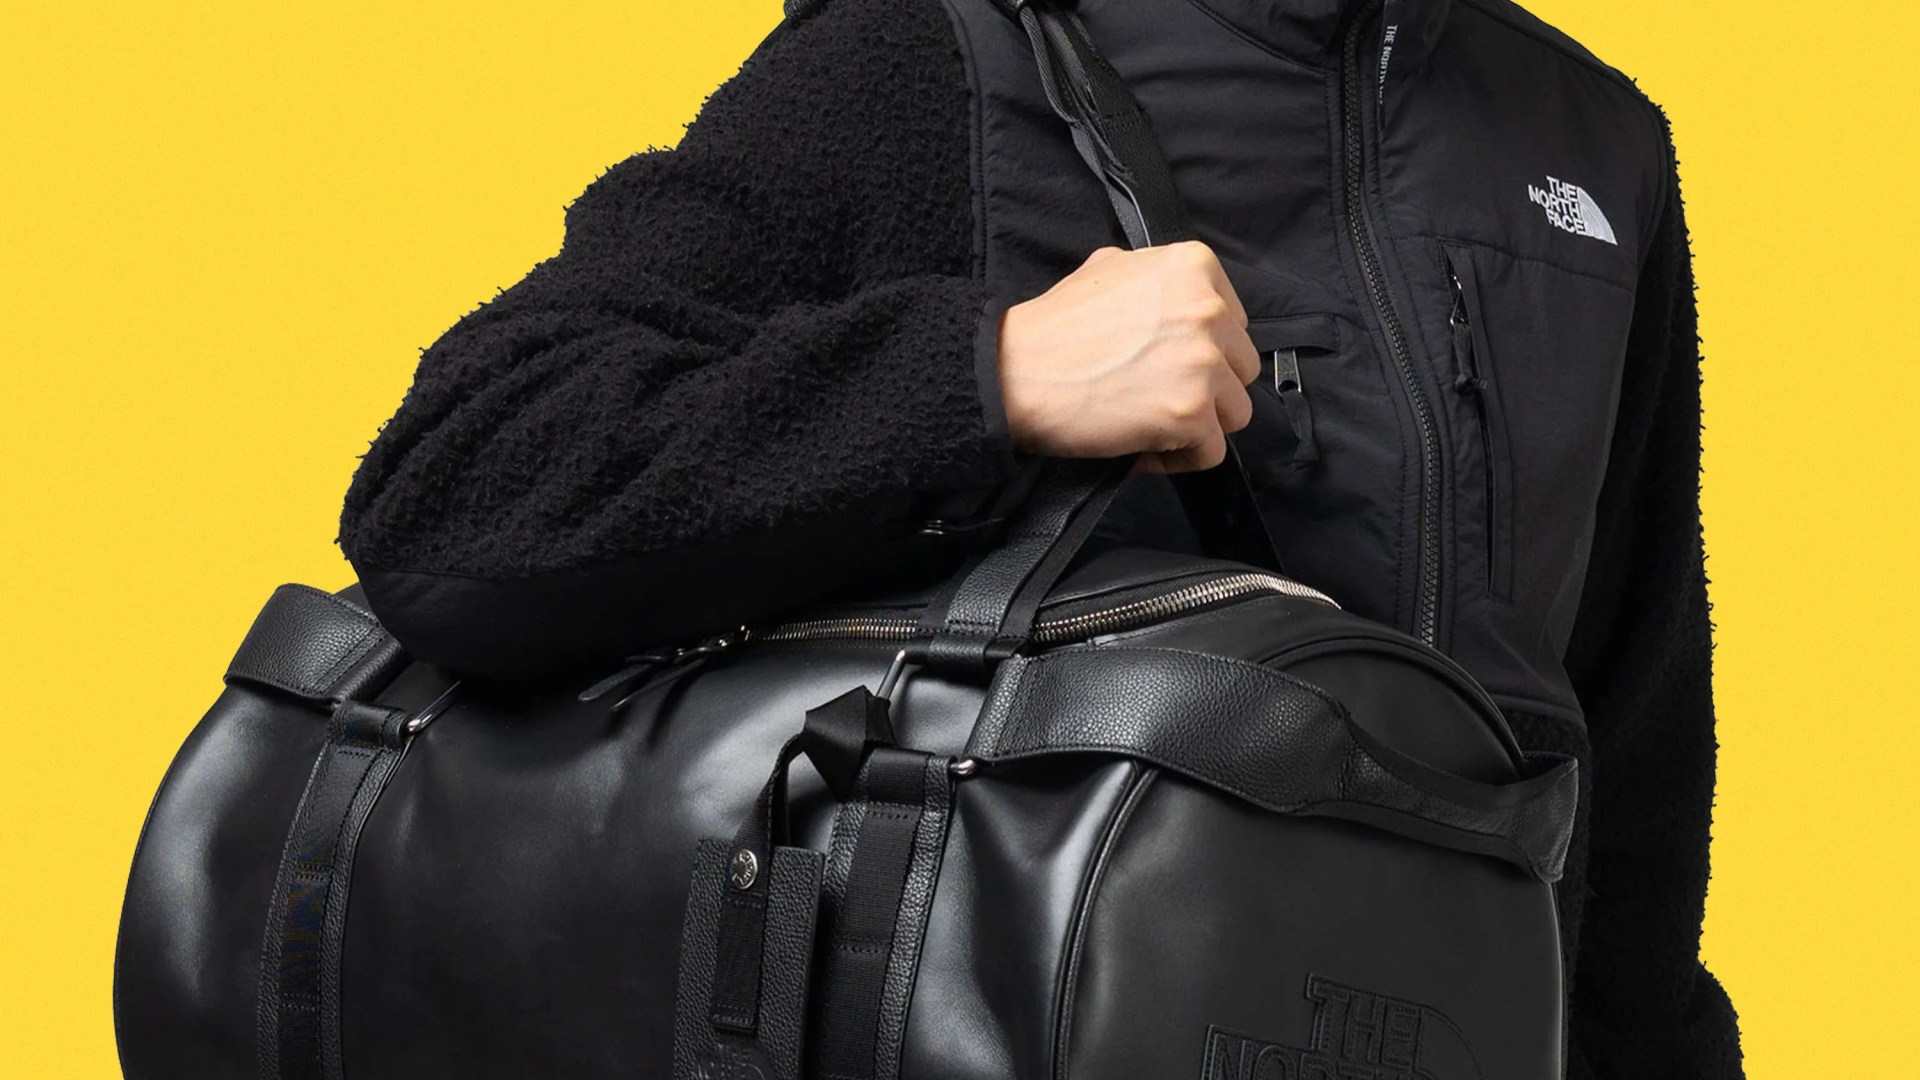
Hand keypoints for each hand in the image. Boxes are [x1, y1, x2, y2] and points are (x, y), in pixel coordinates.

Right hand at [996, 241, 1259, 473]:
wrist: (1015, 370)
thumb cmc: (1053, 327)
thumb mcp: (1109, 268)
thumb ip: (1158, 281)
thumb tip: (1180, 300)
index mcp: (1194, 267)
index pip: (1234, 324)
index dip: (1204, 351)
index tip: (1167, 365)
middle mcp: (1208, 309)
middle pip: (1240, 368)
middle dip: (1205, 388)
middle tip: (1154, 395)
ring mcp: (1203, 361)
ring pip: (1234, 411)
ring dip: (1197, 425)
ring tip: (1149, 423)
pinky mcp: (1191, 411)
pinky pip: (1212, 452)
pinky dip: (1178, 458)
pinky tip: (1141, 447)